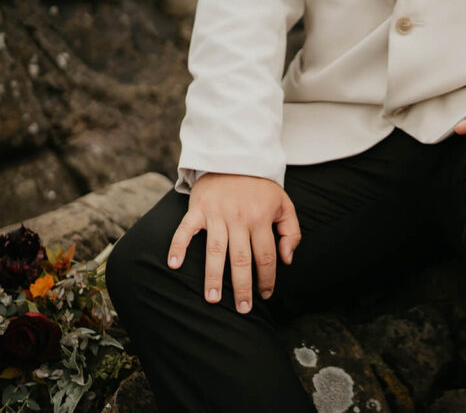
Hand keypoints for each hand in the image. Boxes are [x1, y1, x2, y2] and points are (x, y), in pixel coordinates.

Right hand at [167, 174, 301, 313]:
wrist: (236, 157)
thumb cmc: (261, 186)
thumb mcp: (284, 204)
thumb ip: (291, 232)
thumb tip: (286, 259)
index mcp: (261, 219)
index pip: (265, 256)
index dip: (267, 278)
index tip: (266, 295)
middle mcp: (239, 219)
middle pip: (241, 259)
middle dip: (242, 287)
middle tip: (242, 309)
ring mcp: (217, 214)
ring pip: (215, 251)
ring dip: (212, 277)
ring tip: (212, 299)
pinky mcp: (198, 209)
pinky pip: (185, 230)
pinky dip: (178, 246)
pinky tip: (174, 265)